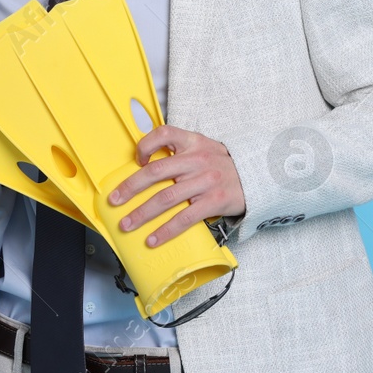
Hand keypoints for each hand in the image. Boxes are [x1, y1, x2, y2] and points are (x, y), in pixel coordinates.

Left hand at [108, 125, 246, 247]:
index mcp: (193, 142)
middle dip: (131, 187)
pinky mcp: (213, 202)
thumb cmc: (224, 166)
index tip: (136, 159)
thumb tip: (146, 165)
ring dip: (142, 213)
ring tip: (127, 224)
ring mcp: (206, 181)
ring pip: (166, 198)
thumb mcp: (205, 148)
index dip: (146, 145)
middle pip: (157, 171)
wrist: (258, 179)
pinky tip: (153, 238)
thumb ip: (181, 152)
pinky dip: (165, 230)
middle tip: (114, 200)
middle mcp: (198, 159)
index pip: (164, 133)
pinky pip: (184, 218)